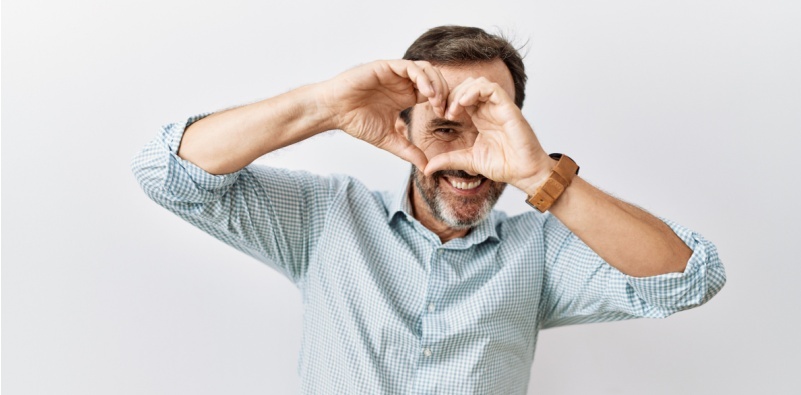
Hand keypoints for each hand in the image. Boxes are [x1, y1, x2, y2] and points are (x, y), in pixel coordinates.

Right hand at [320, 60, 448, 170]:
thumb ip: (408, 150)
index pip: (434, 93)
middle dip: (444, 92)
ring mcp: (395, 73)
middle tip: (445, 109)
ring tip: (437, 100)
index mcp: (405, 96)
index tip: (446, 117)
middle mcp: (402, 82)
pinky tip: (426, 92)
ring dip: (436, 83)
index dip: (443, 102)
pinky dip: (422, 77)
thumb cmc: (356, 122)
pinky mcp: (386, 67)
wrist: (333, 111)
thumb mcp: (388, 139)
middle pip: (435, 78)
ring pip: (426, 69)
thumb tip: (426, 167)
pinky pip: (410, 66)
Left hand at [424, 77, 553, 192]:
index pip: (461, 97)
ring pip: (478, 83)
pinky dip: (475, 91)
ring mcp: (499, 107)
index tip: (439, 114)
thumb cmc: (503, 165)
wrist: (524, 172)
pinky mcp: (508, 108)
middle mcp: (489, 109)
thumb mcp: (468, 160)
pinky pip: (492, 88)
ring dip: (461, 92)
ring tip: (453, 109)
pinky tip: (464, 104)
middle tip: (444, 111)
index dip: (447, 101)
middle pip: (467, 85)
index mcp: (480, 117)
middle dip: (451, 94)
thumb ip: (448, 160)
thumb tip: (426, 169)